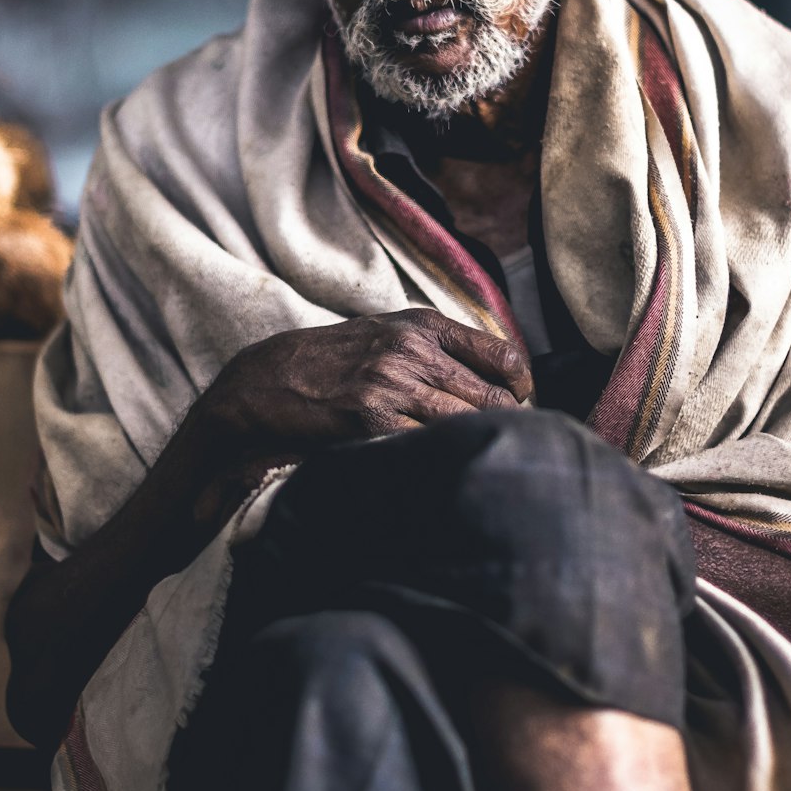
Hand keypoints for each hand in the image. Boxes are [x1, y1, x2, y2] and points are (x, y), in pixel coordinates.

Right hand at [200, 308, 532, 465]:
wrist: (270, 378)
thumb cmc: (337, 358)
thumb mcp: (390, 331)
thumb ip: (440, 346)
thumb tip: (499, 376)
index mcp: (422, 325)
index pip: (503, 355)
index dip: (521, 386)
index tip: (519, 403)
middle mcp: (411, 351)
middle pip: (492, 397)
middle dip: (505, 423)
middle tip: (503, 440)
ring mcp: (391, 386)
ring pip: (466, 424)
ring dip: (477, 444)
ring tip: (478, 456)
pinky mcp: (370, 421)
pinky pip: (427, 445)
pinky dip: (441, 457)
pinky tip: (441, 464)